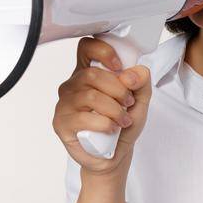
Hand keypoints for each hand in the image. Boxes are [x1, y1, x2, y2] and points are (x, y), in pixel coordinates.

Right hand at [52, 37, 152, 175]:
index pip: (87, 48)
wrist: (115, 154)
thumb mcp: (140, 100)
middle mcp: (73, 86)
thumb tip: (131, 74)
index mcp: (89, 74)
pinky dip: (105, 123)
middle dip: (119, 90)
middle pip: (92, 75)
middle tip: (128, 103)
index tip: (119, 66)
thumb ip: (141, 82)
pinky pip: (84, 117)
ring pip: (90, 96)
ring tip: (123, 120)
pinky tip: (111, 129)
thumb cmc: (123, 125)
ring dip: (115, 109)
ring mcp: (64, 104)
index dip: (103, 52)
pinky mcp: (61, 123)